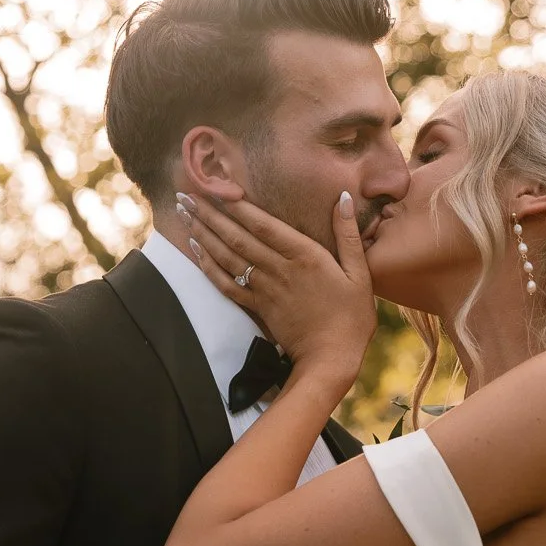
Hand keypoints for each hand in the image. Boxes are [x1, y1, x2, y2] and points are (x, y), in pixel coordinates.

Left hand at [178, 188, 374, 379]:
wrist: (332, 359)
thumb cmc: (352, 317)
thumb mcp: (360, 273)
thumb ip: (348, 235)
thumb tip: (342, 198)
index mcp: (305, 256)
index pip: (264, 225)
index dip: (238, 205)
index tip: (217, 186)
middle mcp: (280, 270)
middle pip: (238, 237)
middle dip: (211, 214)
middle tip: (187, 195)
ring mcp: (266, 290)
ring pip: (228, 258)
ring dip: (204, 235)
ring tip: (185, 214)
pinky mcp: (258, 308)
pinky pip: (228, 285)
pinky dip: (209, 267)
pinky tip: (196, 251)